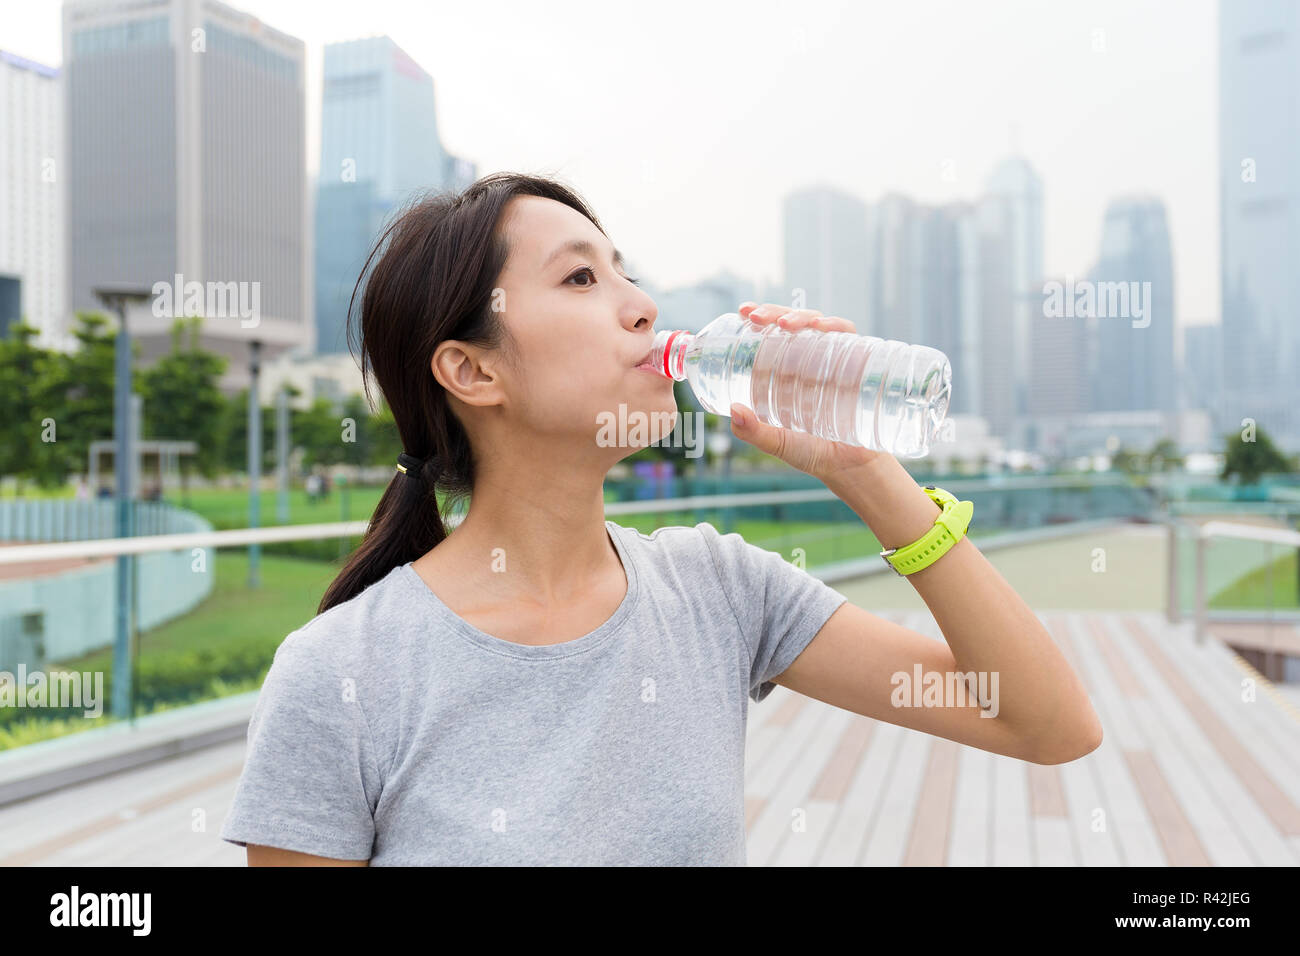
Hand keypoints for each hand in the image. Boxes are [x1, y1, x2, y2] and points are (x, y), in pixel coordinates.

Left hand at [729, 302, 890, 482]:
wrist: (853, 468)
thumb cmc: (813, 453)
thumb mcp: (779, 443)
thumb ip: (755, 432)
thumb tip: (733, 411)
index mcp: (785, 371)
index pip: (770, 335)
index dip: (758, 318)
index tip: (743, 312)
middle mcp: (808, 360)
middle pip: (791, 323)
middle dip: (773, 312)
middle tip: (755, 317)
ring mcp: (833, 359)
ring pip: (816, 323)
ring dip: (800, 316)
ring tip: (785, 324)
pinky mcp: (858, 363)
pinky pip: (848, 335)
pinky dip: (835, 325)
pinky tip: (822, 327)